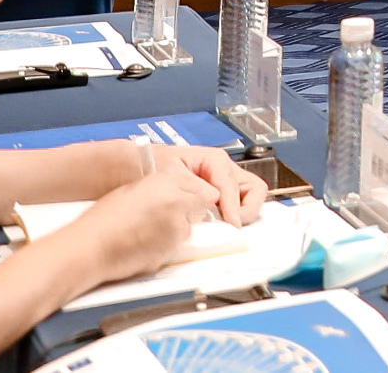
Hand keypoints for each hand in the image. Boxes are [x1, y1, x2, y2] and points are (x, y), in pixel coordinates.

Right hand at [65, 166, 215, 280]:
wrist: (90, 247)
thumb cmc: (103, 219)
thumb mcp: (134, 189)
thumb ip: (162, 188)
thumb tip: (178, 192)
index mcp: (166, 183)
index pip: (200, 187)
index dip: (191, 195)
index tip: (185, 199)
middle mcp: (176, 203)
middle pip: (199, 208)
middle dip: (187, 211)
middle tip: (165, 216)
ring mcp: (175, 230)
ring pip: (187, 229)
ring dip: (175, 230)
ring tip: (146, 231)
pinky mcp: (170, 252)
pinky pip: (174, 247)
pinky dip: (164, 246)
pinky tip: (142, 244)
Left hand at [152, 143, 266, 224]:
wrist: (134, 166)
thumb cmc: (150, 163)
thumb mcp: (170, 172)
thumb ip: (193, 185)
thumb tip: (214, 199)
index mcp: (214, 160)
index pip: (232, 185)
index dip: (234, 206)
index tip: (232, 224)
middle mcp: (223, 171)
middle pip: (254, 188)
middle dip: (249, 207)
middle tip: (234, 224)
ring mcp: (221, 184)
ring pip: (249, 197)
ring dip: (243, 212)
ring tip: (227, 226)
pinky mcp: (215, 197)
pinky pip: (234, 206)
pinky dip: (233, 217)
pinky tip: (218, 226)